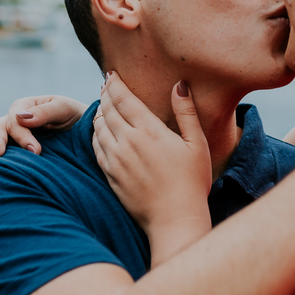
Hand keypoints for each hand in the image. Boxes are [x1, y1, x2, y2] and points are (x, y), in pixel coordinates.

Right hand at [0, 95, 87, 155]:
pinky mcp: (14, 153)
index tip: (35, 151)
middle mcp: (14, 121)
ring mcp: (11, 137)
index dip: (23, 136)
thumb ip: (45, 112)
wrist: (85, 132)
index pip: (15, 121)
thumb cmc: (76, 117)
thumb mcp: (64, 109)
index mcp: (24, 107)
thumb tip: (20, 118)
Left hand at [92, 73, 212, 265]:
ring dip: (99, 112)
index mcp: (150, 131)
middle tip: (105, 85)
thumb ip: (186, 112)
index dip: (115, 84)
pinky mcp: (110, 175)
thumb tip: (179, 85)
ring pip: (99, 127)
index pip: (124, 99)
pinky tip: (101, 131)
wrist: (174, 219)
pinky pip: (97, 148)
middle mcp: (128, 142)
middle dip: (106, 94)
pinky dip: (96, 134)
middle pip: (108, 110)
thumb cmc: (193, 181)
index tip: (111, 74)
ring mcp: (116, 160)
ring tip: (103, 105)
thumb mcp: (197, 144)